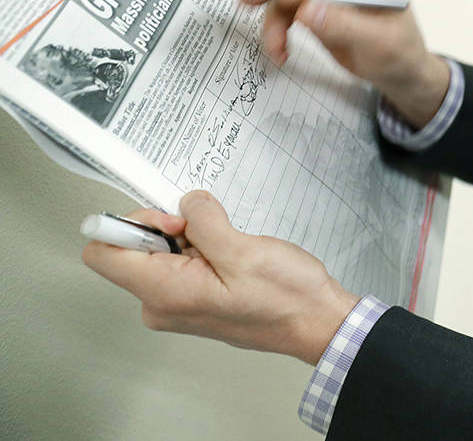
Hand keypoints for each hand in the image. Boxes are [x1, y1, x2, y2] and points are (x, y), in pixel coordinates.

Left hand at [82, 191, 358, 364]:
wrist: (314, 322)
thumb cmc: (284, 297)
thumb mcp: (243, 250)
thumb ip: (204, 221)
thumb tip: (186, 204)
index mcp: (165, 292)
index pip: (103, 252)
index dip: (131, 223)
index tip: (171, 218)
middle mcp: (160, 303)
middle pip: (132, 248)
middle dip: (169, 226)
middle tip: (213, 229)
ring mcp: (175, 304)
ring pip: (159, 253)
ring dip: (191, 238)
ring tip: (231, 246)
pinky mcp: (191, 300)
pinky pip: (179, 264)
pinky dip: (201, 249)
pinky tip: (232, 254)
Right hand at [241, 0, 450, 126]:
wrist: (398, 72)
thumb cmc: (399, 56)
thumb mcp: (381, 45)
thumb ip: (346, 26)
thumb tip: (305, 10)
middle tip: (251, 0)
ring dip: (274, 11)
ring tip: (274, 45)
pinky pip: (287, 4)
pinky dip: (277, 23)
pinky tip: (278, 47)